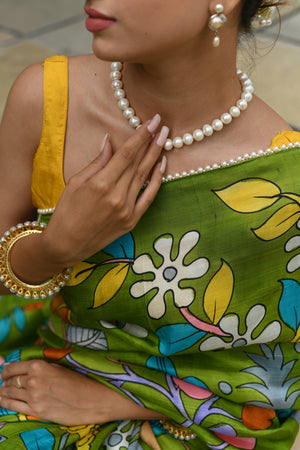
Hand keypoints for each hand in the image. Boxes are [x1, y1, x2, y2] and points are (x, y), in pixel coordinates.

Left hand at [0, 360, 163, 424]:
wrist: (95, 398)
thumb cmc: (81, 378)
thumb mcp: (60, 365)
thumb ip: (42, 365)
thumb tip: (28, 365)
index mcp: (39, 365)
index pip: (13, 367)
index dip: (6, 369)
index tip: (6, 371)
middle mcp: (33, 381)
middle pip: (9, 381)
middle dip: (5, 381)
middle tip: (6, 381)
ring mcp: (33, 398)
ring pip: (8, 394)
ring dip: (4, 392)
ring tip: (4, 391)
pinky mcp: (36, 412)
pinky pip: (13, 407)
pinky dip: (6, 402)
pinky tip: (5, 400)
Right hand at [40, 116, 168, 267]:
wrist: (67, 244)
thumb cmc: (66, 212)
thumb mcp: (76, 182)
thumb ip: (97, 162)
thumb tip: (110, 142)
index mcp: (101, 184)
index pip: (127, 154)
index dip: (141, 136)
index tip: (152, 121)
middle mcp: (117, 196)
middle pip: (139, 163)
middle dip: (152, 142)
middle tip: (163, 126)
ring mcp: (127, 210)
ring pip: (145, 177)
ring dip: (156, 157)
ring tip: (165, 140)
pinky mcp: (132, 221)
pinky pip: (149, 197)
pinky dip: (157, 181)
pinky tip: (162, 165)